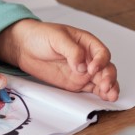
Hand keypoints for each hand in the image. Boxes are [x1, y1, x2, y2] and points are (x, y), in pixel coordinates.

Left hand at [0, 20, 119, 101]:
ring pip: (102, 80)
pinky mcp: (76, 83)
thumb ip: (72, 50)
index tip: (92, 69)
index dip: (101, 61)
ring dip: (109, 88)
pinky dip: (100, 94)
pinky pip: (92, 89)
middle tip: (105, 86)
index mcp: (87, 43)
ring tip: (111, 96)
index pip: (101, 53)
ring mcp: (83, 72)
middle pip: (106, 68)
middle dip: (109, 77)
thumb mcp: (57, 37)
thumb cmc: (40, 35)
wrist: (24, 47)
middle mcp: (88, 58)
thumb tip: (82, 65)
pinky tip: (105, 98)